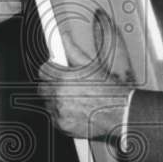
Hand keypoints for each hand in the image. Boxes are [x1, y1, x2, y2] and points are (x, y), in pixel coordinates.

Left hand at [38, 9, 135, 139]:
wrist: (119, 112)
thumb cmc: (108, 90)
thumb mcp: (92, 66)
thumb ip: (73, 50)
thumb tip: (65, 37)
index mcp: (63, 78)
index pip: (44, 70)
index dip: (51, 69)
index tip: (56, 69)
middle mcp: (58, 95)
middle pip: (43, 88)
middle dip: (52, 85)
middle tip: (66, 85)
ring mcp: (59, 111)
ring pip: (48, 103)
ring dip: (56, 99)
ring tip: (74, 98)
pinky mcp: (61, 124)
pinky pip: (53, 117)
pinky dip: (60, 114)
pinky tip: (75, 110)